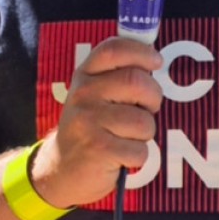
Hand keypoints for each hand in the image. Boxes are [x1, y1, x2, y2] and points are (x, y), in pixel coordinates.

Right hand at [31, 37, 162, 208]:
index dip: (141, 52)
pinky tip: (120, 156)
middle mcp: (83, 94)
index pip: (114, 50)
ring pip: (143, 121)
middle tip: (148, 109)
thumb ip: (119, 76)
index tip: (157, 62)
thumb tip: (153, 60)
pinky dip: (138, 157)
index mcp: (85, 76)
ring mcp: (89, 121)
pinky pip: (140, 150)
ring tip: (128, 137)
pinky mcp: (98, 149)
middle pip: (136, 82)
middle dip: (153, 98)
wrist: (62, 169)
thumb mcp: (95, 96)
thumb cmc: (91, 129)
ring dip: (145, 133)